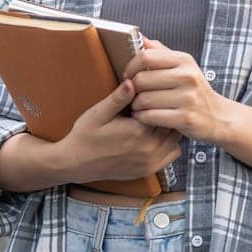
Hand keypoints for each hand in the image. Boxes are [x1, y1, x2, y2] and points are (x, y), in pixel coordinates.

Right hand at [58, 76, 180, 183]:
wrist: (75, 163)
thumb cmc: (85, 136)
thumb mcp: (98, 113)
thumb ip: (118, 98)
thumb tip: (132, 81)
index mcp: (138, 132)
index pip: (164, 109)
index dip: (160, 99)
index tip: (154, 94)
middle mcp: (148, 149)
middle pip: (173, 124)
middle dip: (167, 113)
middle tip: (157, 105)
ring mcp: (149, 162)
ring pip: (176, 139)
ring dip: (170, 128)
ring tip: (157, 118)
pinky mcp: (148, 170)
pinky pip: (172, 154)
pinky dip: (169, 144)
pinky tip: (156, 135)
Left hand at [125, 38, 231, 142]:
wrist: (218, 116)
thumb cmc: (194, 91)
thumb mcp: (183, 66)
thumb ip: (160, 52)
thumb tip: (139, 37)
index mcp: (184, 60)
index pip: (146, 56)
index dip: (131, 66)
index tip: (128, 75)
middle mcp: (188, 76)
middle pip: (141, 79)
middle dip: (131, 90)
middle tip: (133, 95)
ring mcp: (188, 98)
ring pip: (143, 100)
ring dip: (135, 106)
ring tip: (139, 107)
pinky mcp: (185, 118)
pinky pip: (150, 116)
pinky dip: (142, 118)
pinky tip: (146, 117)